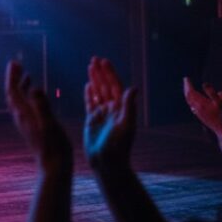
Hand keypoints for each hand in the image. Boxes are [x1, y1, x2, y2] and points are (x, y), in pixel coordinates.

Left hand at [5, 60, 71, 171]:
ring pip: (18, 101)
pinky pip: (25, 107)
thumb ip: (42, 105)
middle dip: (14, 79)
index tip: (14, 63)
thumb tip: (34, 87)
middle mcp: (21, 117)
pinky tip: (37, 96)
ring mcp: (26, 123)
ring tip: (25, 75)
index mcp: (24, 114)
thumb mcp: (49, 123)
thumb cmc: (54, 145)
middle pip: (13, 94)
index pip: (13, 91)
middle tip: (17, 64)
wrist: (54, 166)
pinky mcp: (32, 127)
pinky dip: (28, 96)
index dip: (12, 76)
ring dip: (20, 86)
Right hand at [83, 57, 137, 172]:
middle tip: (94, 59)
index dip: (110, 73)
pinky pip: (90, 103)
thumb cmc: (118, 146)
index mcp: (120, 108)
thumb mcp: (126, 126)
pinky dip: (89, 93)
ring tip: (90, 67)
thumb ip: (129, 106)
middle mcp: (112, 109)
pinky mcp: (92, 120)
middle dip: (100, 72)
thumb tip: (133, 88)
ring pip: (97, 92)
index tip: (104, 62)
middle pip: (105, 86)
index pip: (115, 86)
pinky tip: (87, 85)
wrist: (107, 162)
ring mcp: (102, 114)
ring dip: (94, 79)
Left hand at [183, 77, 221, 155]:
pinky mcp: (202, 117)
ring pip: (190, 102)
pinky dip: (192, 100)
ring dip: (188, 94)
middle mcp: (197, 109)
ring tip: (189, 88)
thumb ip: (212, 93)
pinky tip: (194, 100)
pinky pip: (193, 106)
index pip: (190, 92)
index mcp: (201, 104)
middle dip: (187, 88)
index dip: (188, 85)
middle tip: (186, 81)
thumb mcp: (221, 102)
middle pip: (188, 97)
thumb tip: (204, 84)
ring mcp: (199, 114)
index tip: (186, 78)